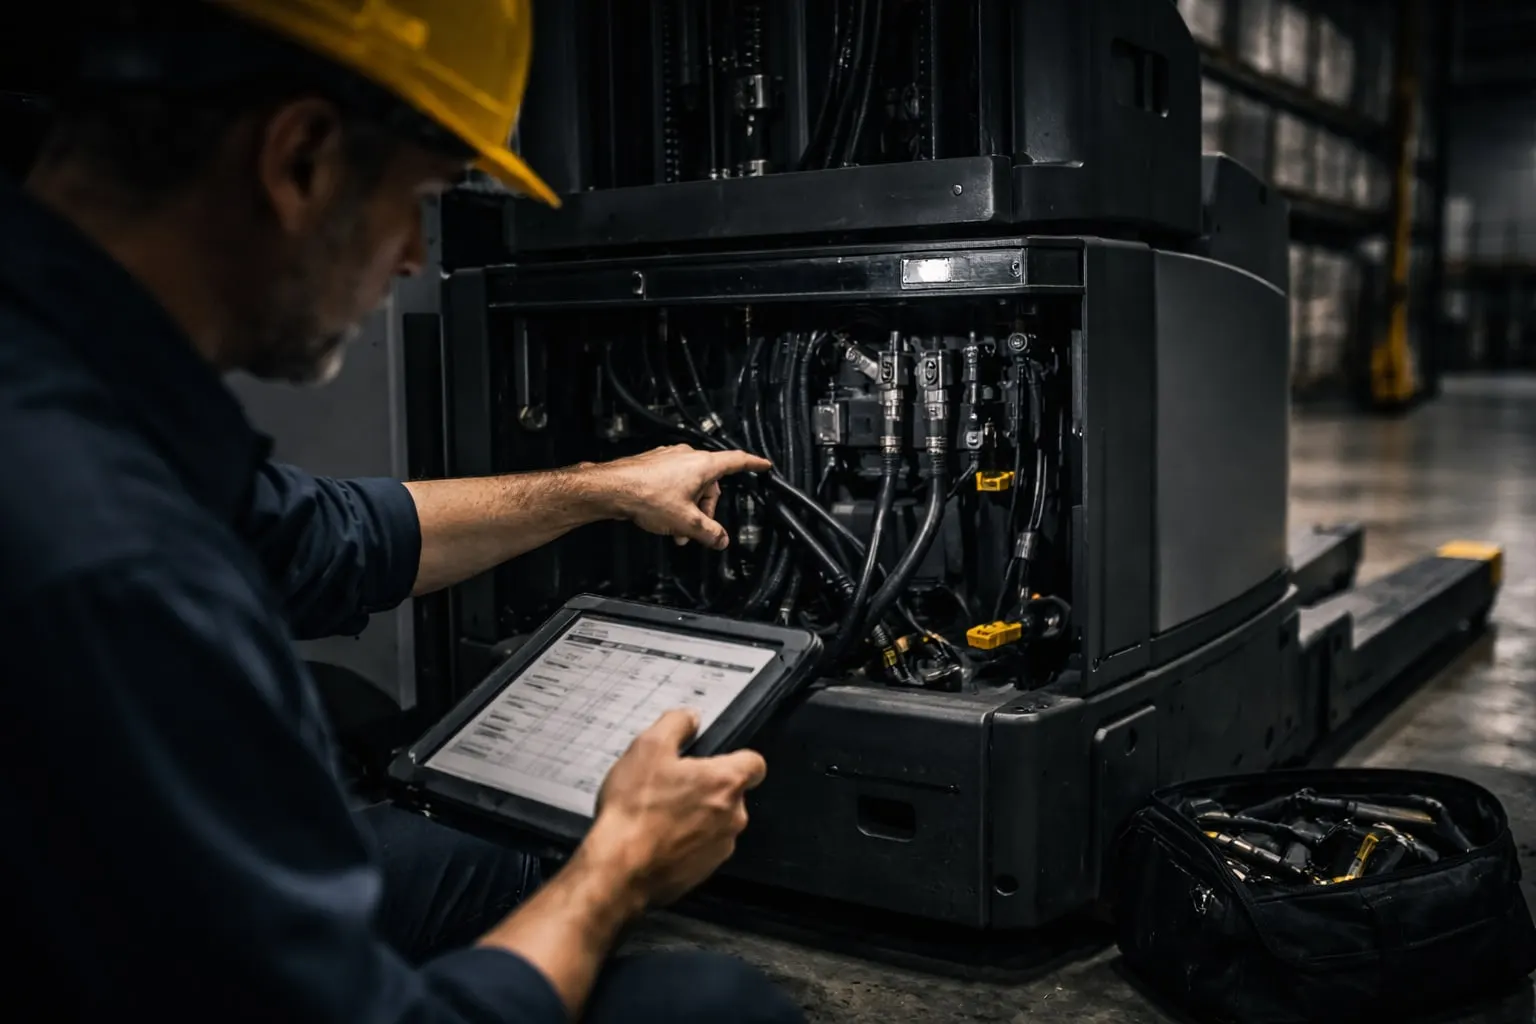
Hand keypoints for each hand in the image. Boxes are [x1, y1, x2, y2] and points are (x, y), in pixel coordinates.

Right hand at [580, 709, 766, 908]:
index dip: (737, 758)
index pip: (755, 764)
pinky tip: (656, 838)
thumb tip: (690, 718)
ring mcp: (720, 848)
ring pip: (715, 822)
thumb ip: (675, 724)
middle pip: (731, 794)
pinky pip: (701, 849)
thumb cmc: (635, 810)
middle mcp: (733, 817)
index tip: (714, 760)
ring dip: (695, 817)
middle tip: (671, 786)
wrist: (619, 869)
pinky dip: (684, 843)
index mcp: (726, 783)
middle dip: (706, 788)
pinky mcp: (704, 872)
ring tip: (658, 814)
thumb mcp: (647, 748)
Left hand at [592, 444, 771, 549]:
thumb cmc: (647, 496)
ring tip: (677, 531)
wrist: (612, 489)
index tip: (763, 465)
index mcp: (702, 465)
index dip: (753, 464)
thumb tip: (722, 540)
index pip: (736, 461)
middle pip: (710, 484)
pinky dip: (675, 501)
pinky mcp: (654, 465)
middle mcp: (687, 457)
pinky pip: (674, 483)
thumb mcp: (686, 522)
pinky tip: (665, 518)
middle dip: (706, 509)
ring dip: (688, 510)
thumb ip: (709, 532)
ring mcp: (669, 459)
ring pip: (690, 486)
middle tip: (697, 531)